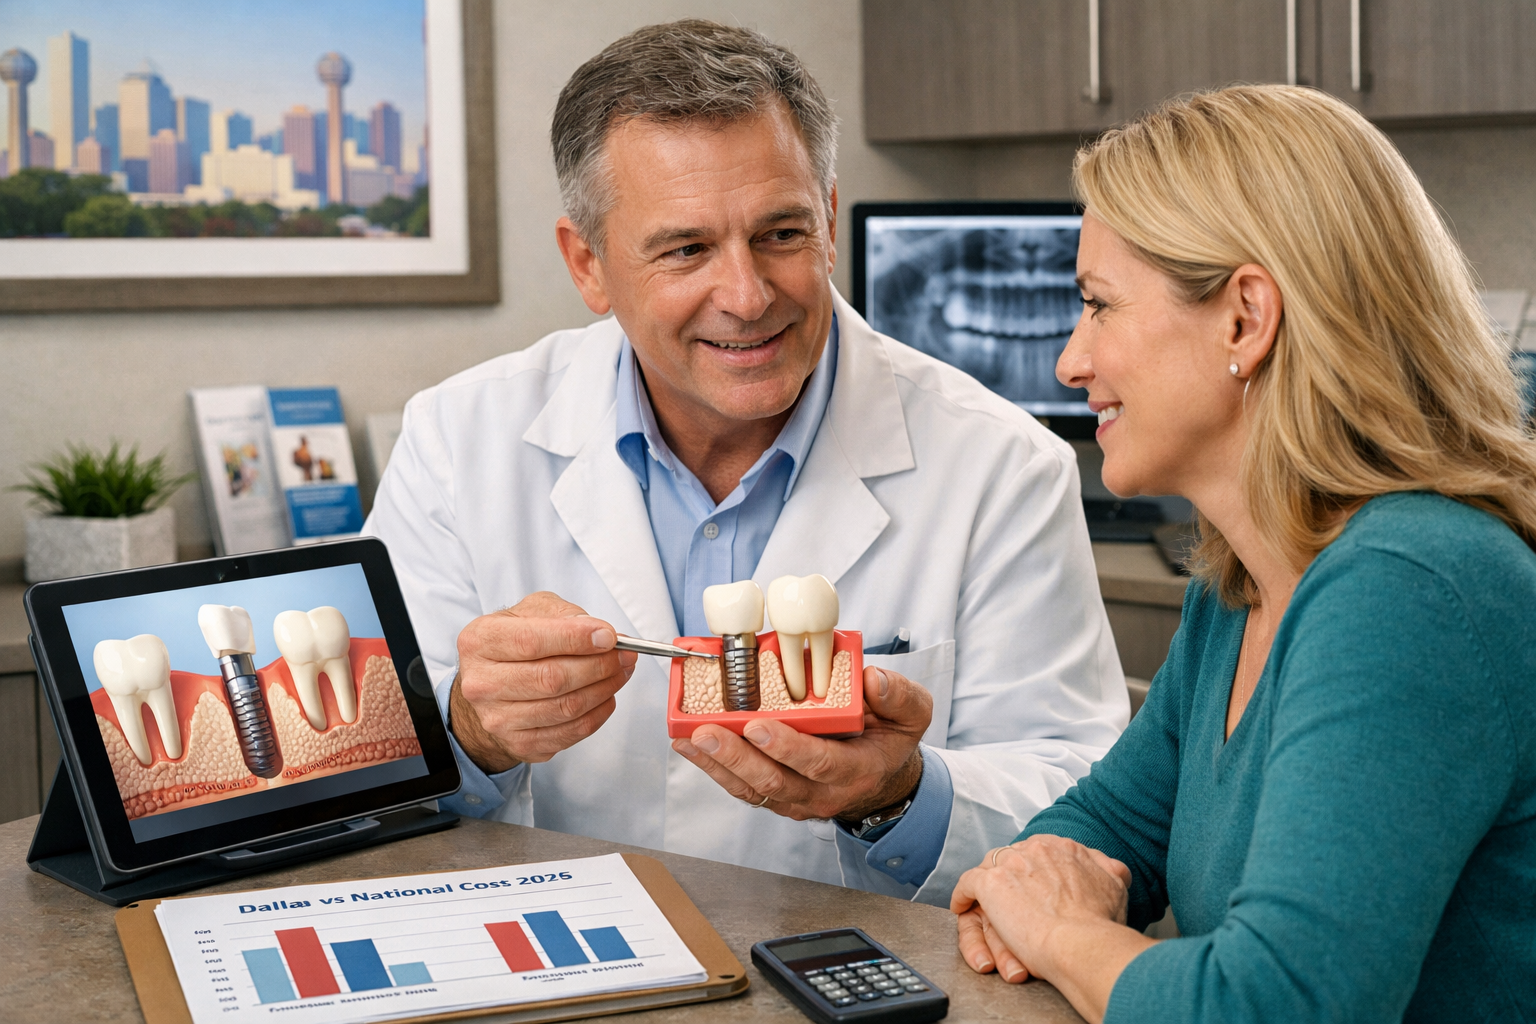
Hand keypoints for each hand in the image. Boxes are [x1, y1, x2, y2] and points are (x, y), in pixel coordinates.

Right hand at [449, 592, 637, 773]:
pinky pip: (570, 732)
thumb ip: (564, 615)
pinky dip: (597, 714)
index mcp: (480, 642)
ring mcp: (498, 720)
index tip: (608, 636)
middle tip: (624, 655)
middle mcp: (482, 684)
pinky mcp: (519, 744)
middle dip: (598, 665)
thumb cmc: (514, 644)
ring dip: (604, 689)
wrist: (490, 687)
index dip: (575, 639)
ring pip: (565, 708)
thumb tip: (603, 635)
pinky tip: (606, 696)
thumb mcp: (530, 612)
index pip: (531, 641)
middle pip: (551, 678)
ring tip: (620, 672)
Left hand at [671, 666, 931, 820]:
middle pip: (773, 781)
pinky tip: (689, 745)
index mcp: (856, 770)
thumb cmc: (889, 740)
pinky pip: (741, 787)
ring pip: (751, 788)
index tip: (758, 726)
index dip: (787, 747)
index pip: (819, 762)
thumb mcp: (911, 714)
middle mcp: (822, 792)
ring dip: (716, 763)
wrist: (883, 778)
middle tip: (706, 732)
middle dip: (736, 756)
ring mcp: (795, 799)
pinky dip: (712, 767)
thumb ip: (898, 695)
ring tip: (688, 738)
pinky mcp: (775, 796)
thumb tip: (872, 678)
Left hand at [951, 835, 1131, 983]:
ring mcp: (1011, 862)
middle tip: (1008, 897)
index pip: (1039, 851)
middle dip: (1010, 876)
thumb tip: (1115, 869)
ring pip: (990, 868)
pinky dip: (963, 895)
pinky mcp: (990, 883)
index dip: (1033, 869)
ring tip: (985, 903)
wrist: (1083, 943)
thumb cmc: (1100, 925)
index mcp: (1065, 847)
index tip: (1031, 884)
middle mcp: (1036, 847)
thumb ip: (1109, 871)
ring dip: (988, 887)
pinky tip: (962, 906)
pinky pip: (967, 883)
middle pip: (1013, 856)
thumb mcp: (1116, 887)